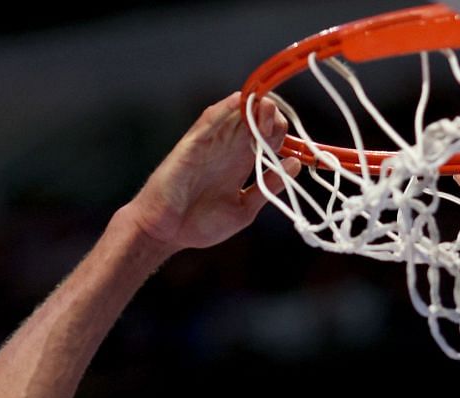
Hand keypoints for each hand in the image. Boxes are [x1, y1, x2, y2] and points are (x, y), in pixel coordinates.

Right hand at [126, 94, 300, 252]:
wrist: (164, 233)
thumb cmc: (199, 225)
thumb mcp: (243, 209)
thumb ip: (267, 188)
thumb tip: (295, 165)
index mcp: (241, 166)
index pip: (266, 141)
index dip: (280, 134)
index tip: (294, 137)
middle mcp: (227, 152)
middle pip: (253, 125)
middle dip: (269, 118)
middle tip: (280, 118)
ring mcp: (209, 146)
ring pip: (234, 120)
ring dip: (251, 110)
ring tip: (267, 105)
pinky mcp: (191, 146)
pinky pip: (208, 124)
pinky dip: (223, 111)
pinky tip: (238, 101)